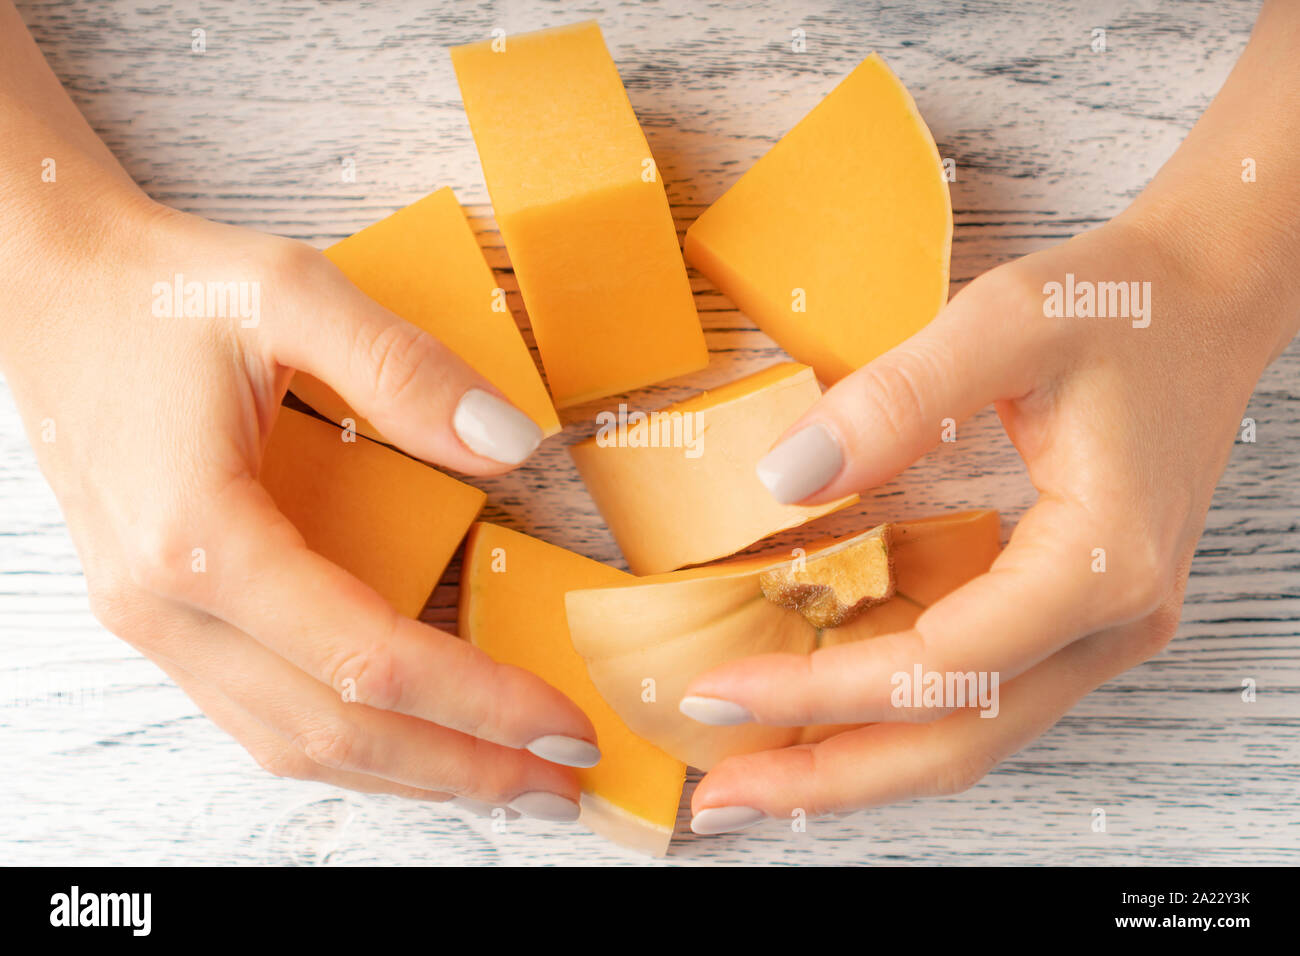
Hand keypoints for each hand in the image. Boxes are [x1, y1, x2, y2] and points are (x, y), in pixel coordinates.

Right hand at [0, 178, 597, 820]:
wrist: (50, 293)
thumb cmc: (160, 292)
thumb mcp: (291, 294)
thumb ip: (406, 371)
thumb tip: (514, 448)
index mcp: (199, 536)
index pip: (371, 659)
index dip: (482, 701)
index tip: (568, 726)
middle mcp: (166, 606)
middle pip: (338, 730)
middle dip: (462, 767)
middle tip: (562, 784)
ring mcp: (155, 625)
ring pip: (295, 742)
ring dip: (410, 771)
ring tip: (506, 778)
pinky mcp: (163, 619)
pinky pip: (264, 714)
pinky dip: (351, 741)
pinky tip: (414, 737)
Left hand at [680, 213, 1296, 832]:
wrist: (1202, 302)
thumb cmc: (1118, 305)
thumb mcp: (1002, 322)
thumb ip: (892, 399)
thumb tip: (786, 479)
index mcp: (1101, 561)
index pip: (944, 665)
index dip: (822, 689)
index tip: (719, 688)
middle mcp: (1110, 620)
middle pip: (959, 741)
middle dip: (830, 776)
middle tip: (719, 796)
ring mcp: (1097, 628)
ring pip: (970, 735)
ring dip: (857, 762)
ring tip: (751, 773)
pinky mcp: (1071, 615)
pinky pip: (977, 693)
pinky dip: (892, 715)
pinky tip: (819, 709)